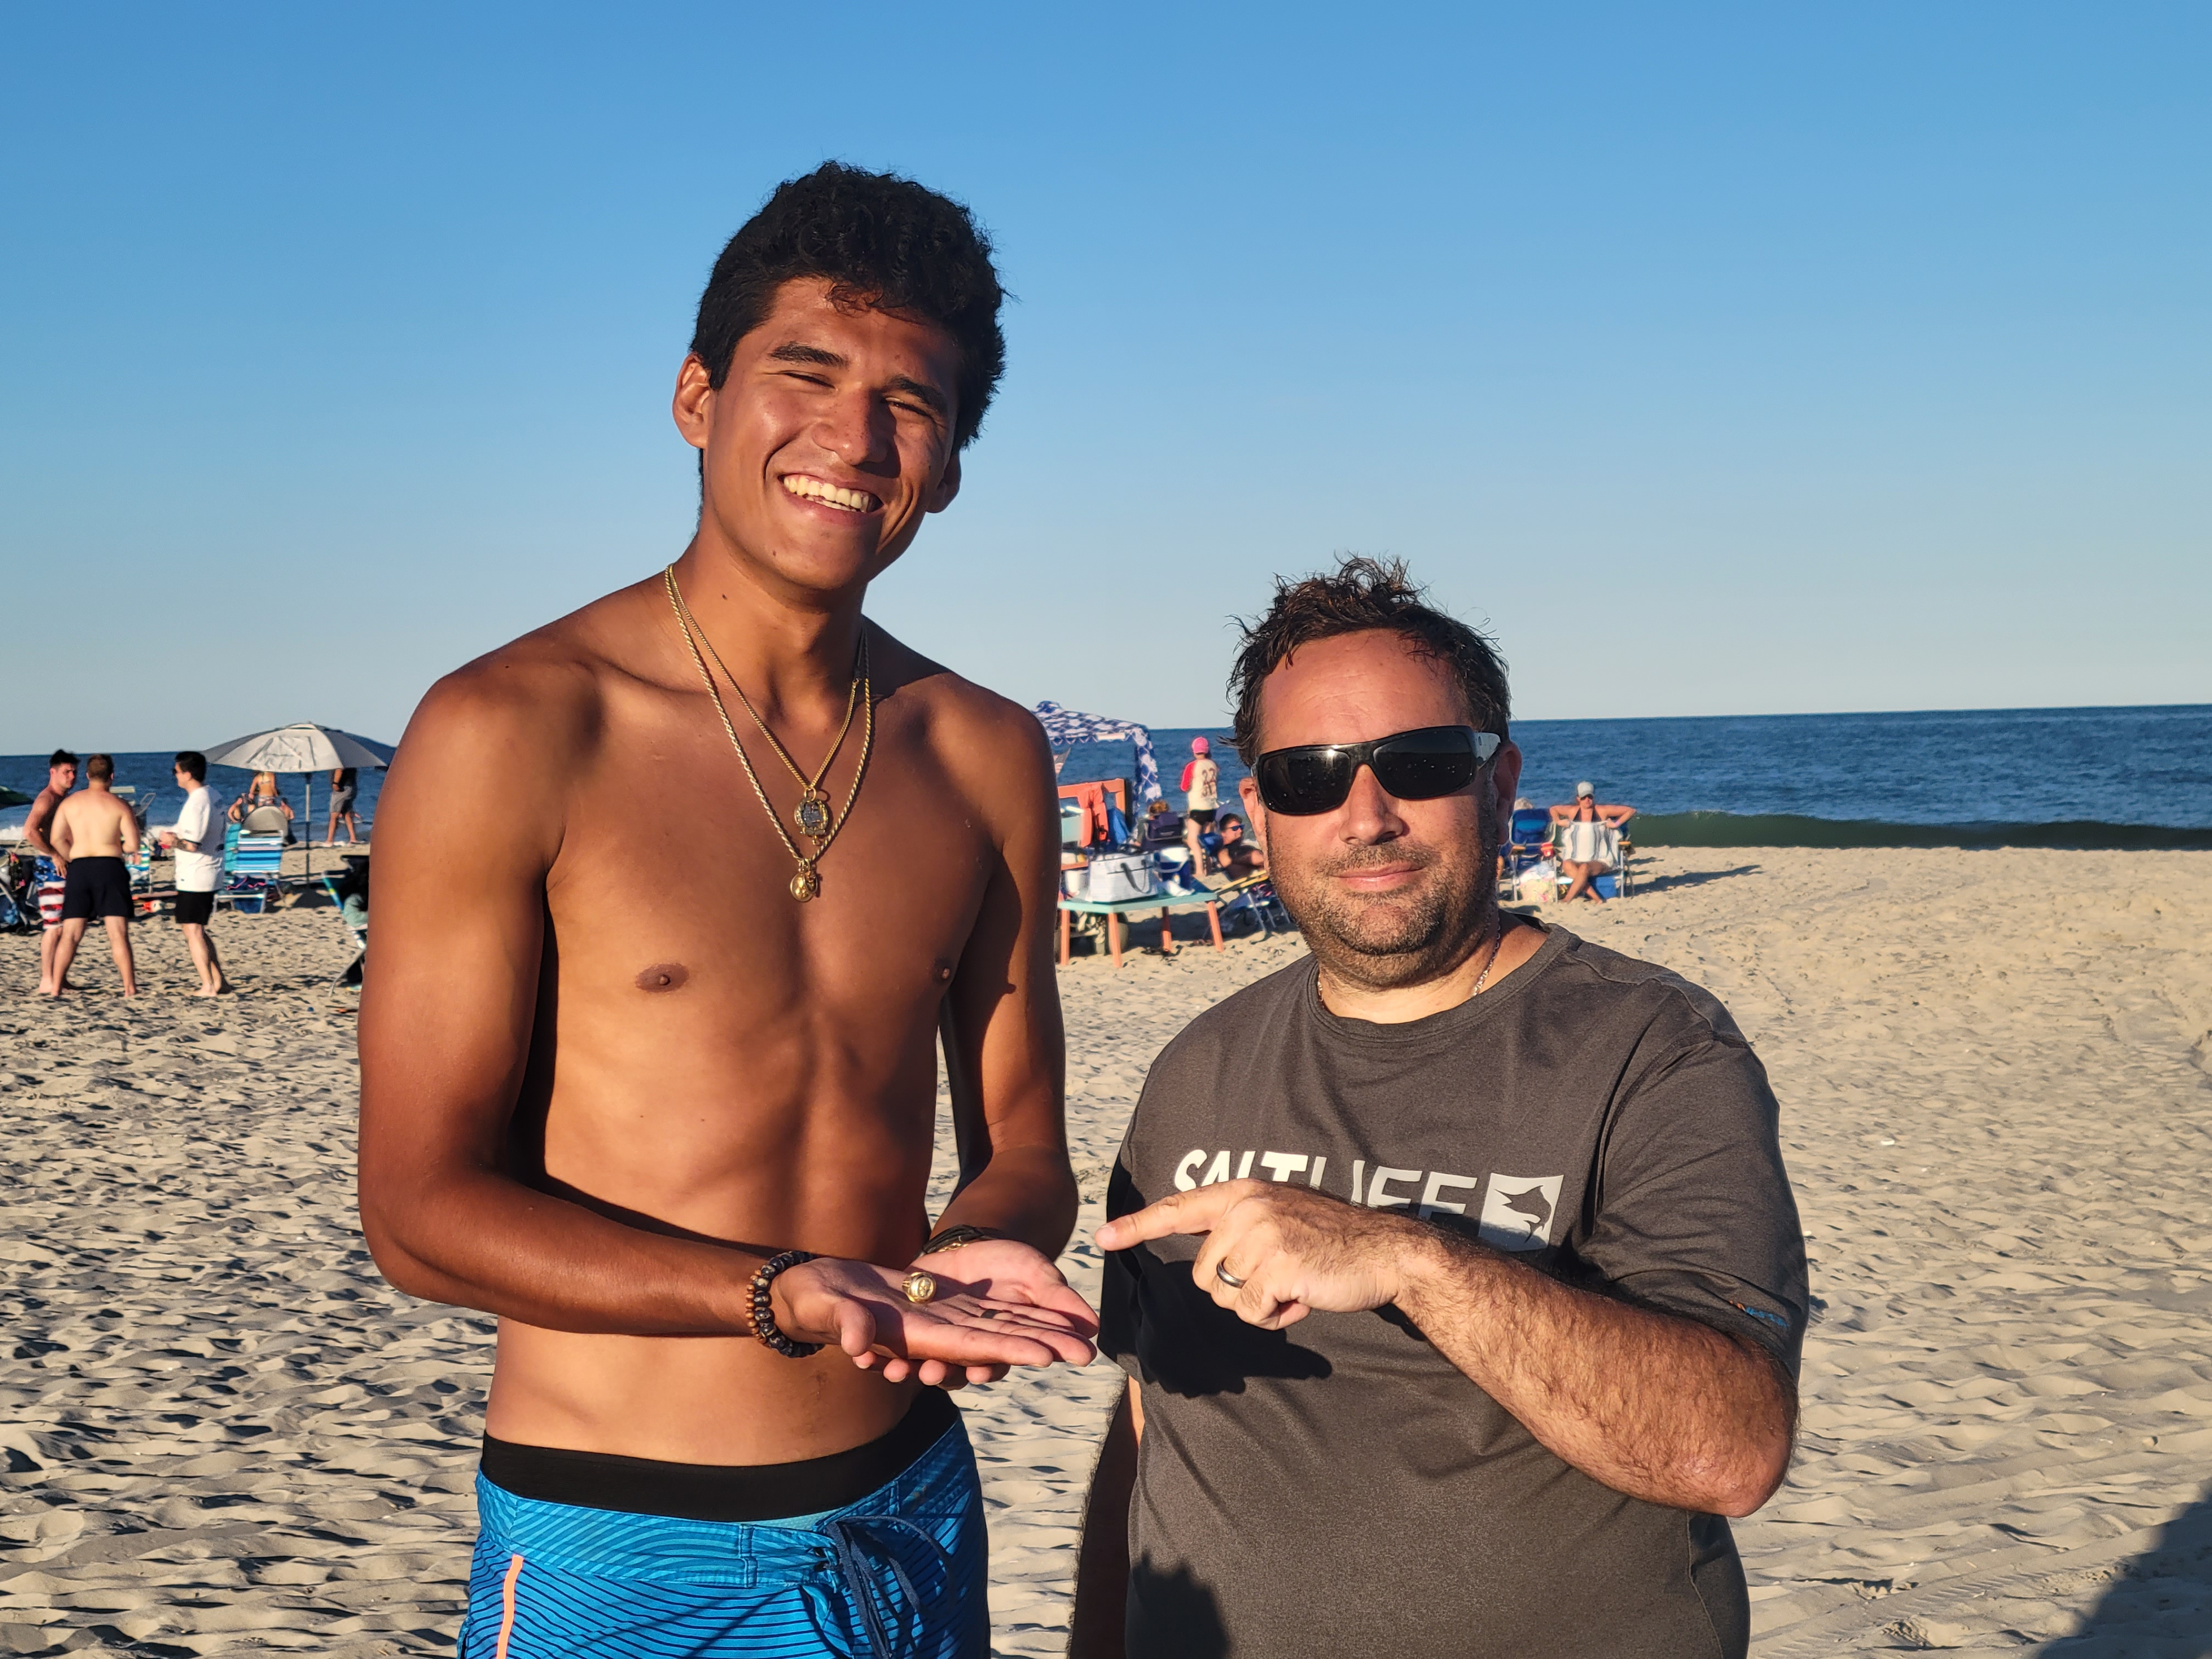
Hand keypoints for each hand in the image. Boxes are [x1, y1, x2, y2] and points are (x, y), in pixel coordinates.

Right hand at [772, 1254, 1096, 1389]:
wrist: (808, 1290)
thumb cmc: (811, 1300)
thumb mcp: (824, 1306)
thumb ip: (842, 1322)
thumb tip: (856, 1342)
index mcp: (914, 1336)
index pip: (971, 1345)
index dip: (1010, 1348)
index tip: (1049, 1355)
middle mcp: (935, 1332)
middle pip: (998, 1339)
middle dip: (1041, 1345)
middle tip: (1088, 1353)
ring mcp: (938, 1318)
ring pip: (998, 1324)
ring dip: (1037, 1330)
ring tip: (1080, 1336)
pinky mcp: (935, 1302)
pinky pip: (983, 1310)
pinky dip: (1014, 1311)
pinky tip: (1044, 1311)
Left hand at [1097, 1180, 1427, 1330]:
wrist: (1385, 1250)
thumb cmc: (1332, 1240)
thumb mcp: (1279, 1215)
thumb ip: (1240, 1226)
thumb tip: (1206, 1256)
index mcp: (1242, 1194)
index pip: (1177, 1209)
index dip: (1136, 1226)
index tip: (1102, 1237)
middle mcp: (1245, 1208)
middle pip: (1204, 1274)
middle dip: (1237, 1289)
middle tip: (1280, 1276)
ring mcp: (1261, 1235)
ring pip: (1226, 1297)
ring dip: (1258, 1304)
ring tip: (1294, 1283)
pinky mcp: (1278, 1266)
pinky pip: (1252, 1312)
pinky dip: (1276, 1316)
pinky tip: (1303, 1298)